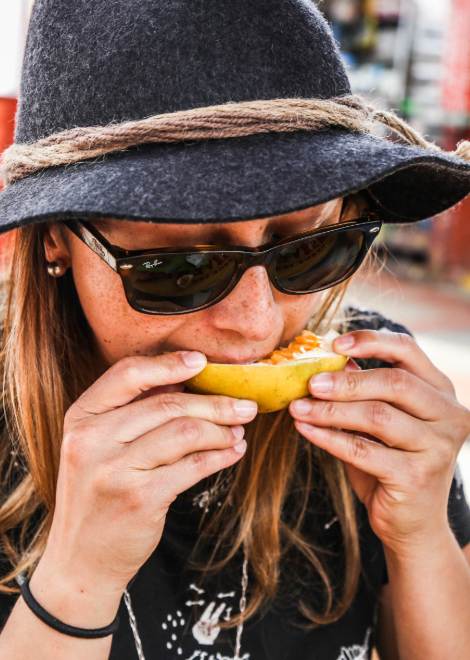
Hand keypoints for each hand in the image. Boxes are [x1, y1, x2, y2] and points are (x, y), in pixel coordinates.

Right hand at [41, 351, 257, 594]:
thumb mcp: (96, 448)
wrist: (80, 561)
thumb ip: (130, 413)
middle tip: (245, 405)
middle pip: (167, 404)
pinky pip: (193, 466)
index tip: (202, 362)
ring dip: (221, 430)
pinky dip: (220, 456)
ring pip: (185, 432)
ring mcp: (115, 470)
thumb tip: (184, 382)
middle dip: (214, 402)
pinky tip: (233, 452)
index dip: (168, 364)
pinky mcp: (141, 498)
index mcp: (81, 418)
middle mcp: (93, 440)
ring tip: (239, 431)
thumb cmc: (97, 496)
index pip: (127, 374)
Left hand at [289, 329, 469, 554]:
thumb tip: (329, 361)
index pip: (408, 350)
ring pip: (377, 416)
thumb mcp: (378, 422)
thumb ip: (362, 392)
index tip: (334, 343)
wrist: (412, 524)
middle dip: (346, 382)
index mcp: (440, 391)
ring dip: (331, 410)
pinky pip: (363, 450)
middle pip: (394, 383)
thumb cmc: (391, 464)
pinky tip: (305, 430)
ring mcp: (437, 446)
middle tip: (309, 383)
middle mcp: (449, 414)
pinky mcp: (416, 476)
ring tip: (298, 408)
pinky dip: (329, 438)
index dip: (371, 341)